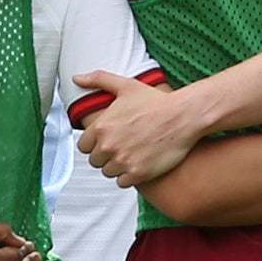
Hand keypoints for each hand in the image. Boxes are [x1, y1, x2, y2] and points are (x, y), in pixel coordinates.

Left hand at [73, 71, 196, 186]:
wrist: (184, 116)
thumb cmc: (157, 101)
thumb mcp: (125, 86)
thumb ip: (98, 80)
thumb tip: (77, 78)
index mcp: (101, 127)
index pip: (83, 146)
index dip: (94, 144)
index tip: (105, 142)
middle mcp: (108, 146)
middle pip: (95, 161)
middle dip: (105, 156)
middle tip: (120, 149)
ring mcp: (123, 161)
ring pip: (108, 172)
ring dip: (116, 167)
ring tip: (129, 156)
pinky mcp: (139, 173)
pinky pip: (122, 182)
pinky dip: (128, 177)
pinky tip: (137, 165)